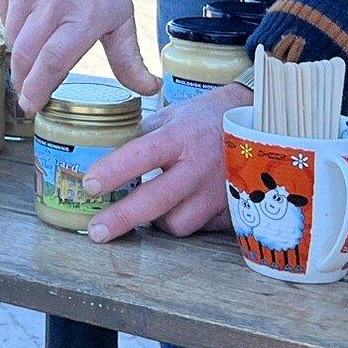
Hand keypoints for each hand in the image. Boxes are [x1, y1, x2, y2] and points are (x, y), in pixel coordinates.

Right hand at [0, 0, 158, 114]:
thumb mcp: (121, 15)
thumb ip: (130, 57)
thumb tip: (150, 89)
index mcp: (84, 15)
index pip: (54, 60)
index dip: (38, 88)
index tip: (31, 107)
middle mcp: (53, 1)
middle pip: (25, 54)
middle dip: (21, 81)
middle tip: (25, 97)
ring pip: (11, 38)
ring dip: (18, 56)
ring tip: (30, 61)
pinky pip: (3, 17)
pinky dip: (12, 29)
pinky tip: (28, 25)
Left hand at [81, 80, 251, 242]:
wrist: (258, 124)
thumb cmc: (205, 119)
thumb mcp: (172, 116)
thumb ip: (143, 138)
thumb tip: (107, 156)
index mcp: (180, 137)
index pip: (142, 154)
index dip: (114, 171)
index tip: (89, 185)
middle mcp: (199, 167)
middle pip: (157, 200)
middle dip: (123, 218)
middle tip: (97, 231)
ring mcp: (218, 192)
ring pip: (179, 224)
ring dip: (158, 222)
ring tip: (147, 212)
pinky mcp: (232, 210)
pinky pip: (200, 228)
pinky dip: (185, 222)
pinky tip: (178, 211)